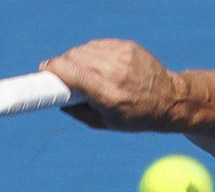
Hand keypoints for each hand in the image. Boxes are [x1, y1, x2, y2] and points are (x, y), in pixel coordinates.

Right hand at [40, 39, 184, 131]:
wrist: (171, 100)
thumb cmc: (136, 116)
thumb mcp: (105, 123)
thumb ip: (78, 112)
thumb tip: (55, 100)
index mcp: (108, 95)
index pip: (71, 72)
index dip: (52, 69)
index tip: (44, 71)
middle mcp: (115, 72)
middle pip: (74, 58)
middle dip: (64, 65)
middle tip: (62, 76)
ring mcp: (122, 56)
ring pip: (85, 49)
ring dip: (77, 59)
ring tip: (84, 73)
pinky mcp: (127, 46)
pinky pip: (98, 45)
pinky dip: (92, 54)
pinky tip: (98, 65)